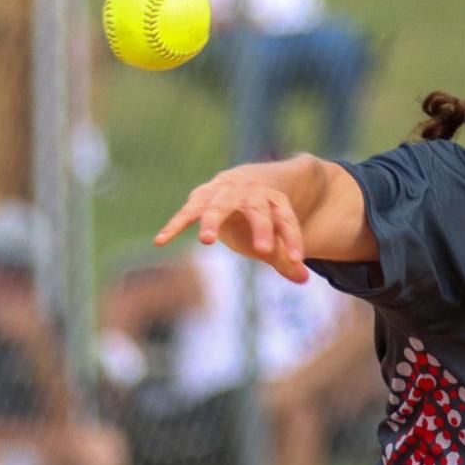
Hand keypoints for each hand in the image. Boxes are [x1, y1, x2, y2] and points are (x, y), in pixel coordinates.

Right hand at [155, 167, 309, 283]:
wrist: (242, 185)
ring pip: (218, 204)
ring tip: (206, 240)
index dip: (292, 239)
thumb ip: (285, 257)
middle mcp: (250, 192)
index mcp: (273, 200)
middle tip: (262, 251)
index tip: (296, 260)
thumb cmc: (260, 219)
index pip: (286, 219)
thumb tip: (303, 278)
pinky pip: (187, 212)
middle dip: (260, 228)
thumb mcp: (275, 237)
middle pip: (257, 208)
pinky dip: (174, 225)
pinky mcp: (201, 197)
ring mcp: (223, 192)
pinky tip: (160, 241)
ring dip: (212, 221)